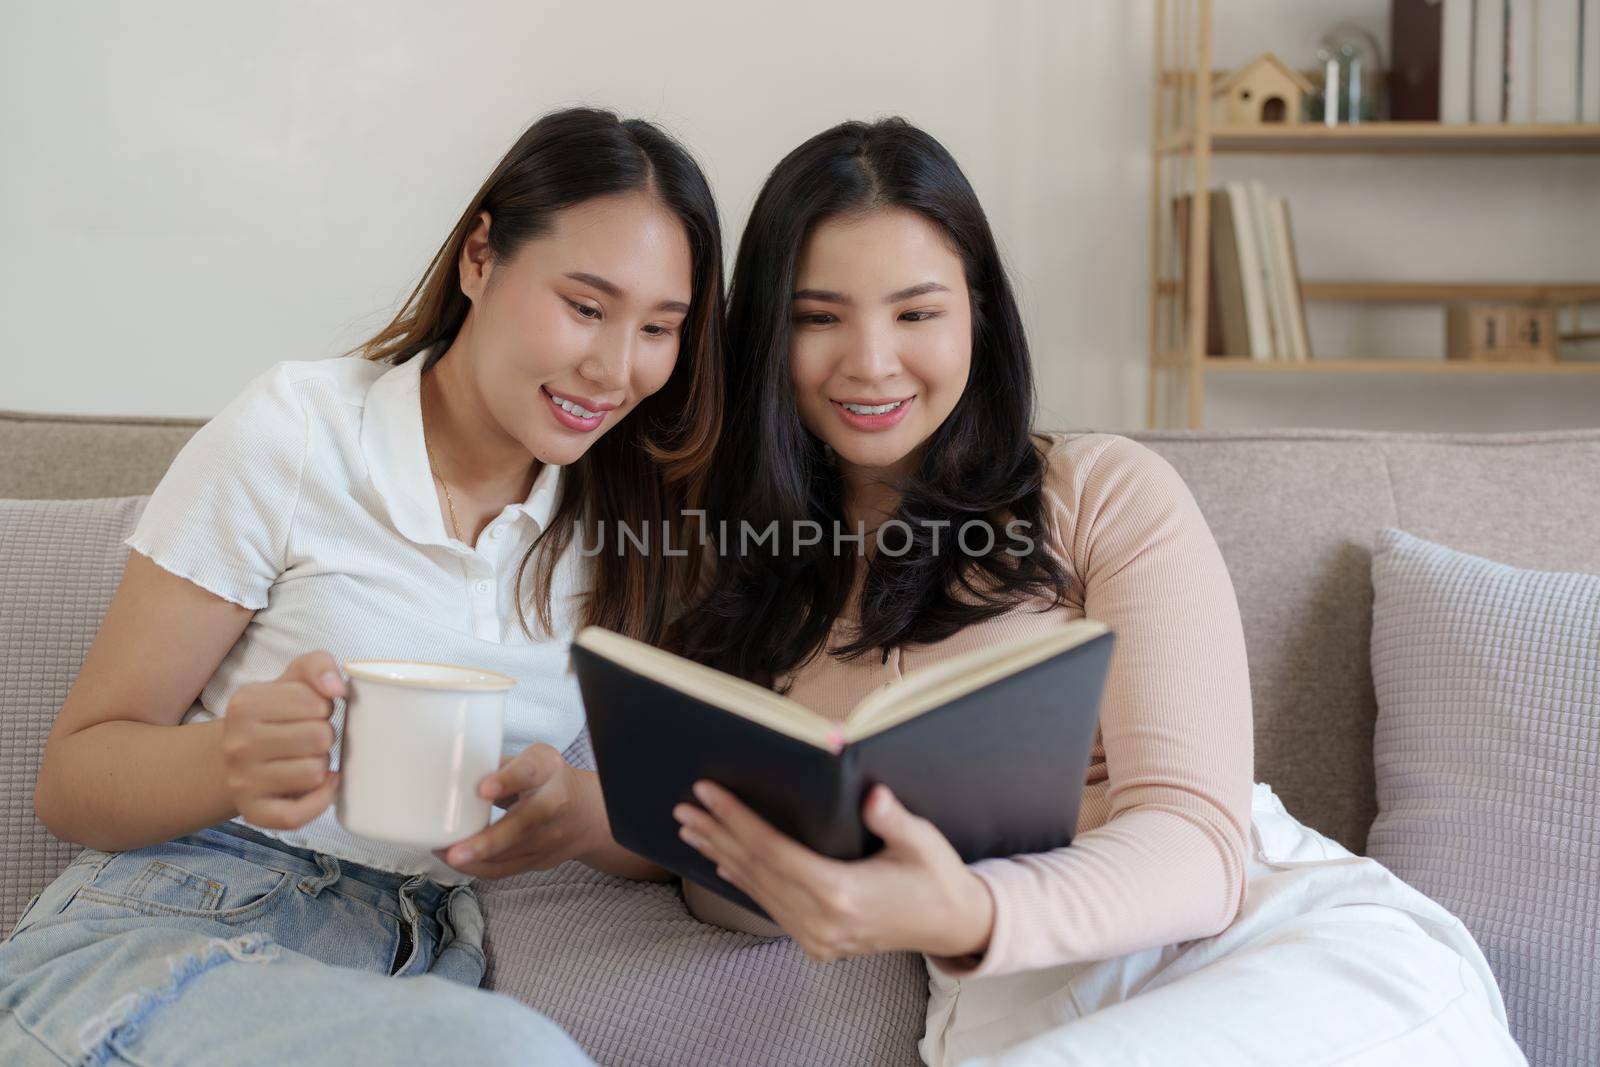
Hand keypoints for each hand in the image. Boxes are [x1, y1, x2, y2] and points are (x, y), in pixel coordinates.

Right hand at [222, 650, 342, 830]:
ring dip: (322, 765)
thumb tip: (337, 688)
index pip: (317, 702)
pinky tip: (321, 784)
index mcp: (244, 703)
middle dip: (325, 736)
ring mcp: (241, 781)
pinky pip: (298, 815)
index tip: (310, 711)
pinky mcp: (253, 813)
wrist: (240, 755)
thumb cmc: (278, 713)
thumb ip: (318, 665)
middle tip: (310, 737)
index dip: (324, 707)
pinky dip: (319, 800)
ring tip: (307, 758)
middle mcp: (236, 743)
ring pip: (315, 773)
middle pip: (319, 738)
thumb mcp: (294, 678)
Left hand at [433, 744, 605, 878]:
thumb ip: (497, 766)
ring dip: (474, 860)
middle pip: (521, 826)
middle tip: (454, 852)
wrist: (587, 812)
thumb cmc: (548, 780)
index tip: (483, 789)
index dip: (506, 781)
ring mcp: (550, 837)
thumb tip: (451, 775)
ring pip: (511, 856)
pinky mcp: (541, 860)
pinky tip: (455, 860)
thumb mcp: (530, 761)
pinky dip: (478, 868)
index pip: (528, 773)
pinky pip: (506, 869)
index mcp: (547, 770)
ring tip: (441, 853)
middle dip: (486, 843)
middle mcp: (553, 803)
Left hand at [674, 781, 994, 962]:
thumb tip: (872, 795)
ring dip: (722, 857)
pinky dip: (746, 883)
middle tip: (684, 807)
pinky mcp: (820, 944)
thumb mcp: (921, 841)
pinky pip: (772, 908)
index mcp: (841, 893)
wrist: (952, 924)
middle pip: (756, 870)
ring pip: (759, 891)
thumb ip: (893, 819)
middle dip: (717, 834)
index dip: (737, 819)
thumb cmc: (936, 875)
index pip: (773, 850)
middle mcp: (822, 922)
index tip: (708, 792)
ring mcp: (818, 938)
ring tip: (692, 830)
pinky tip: (723, 864)